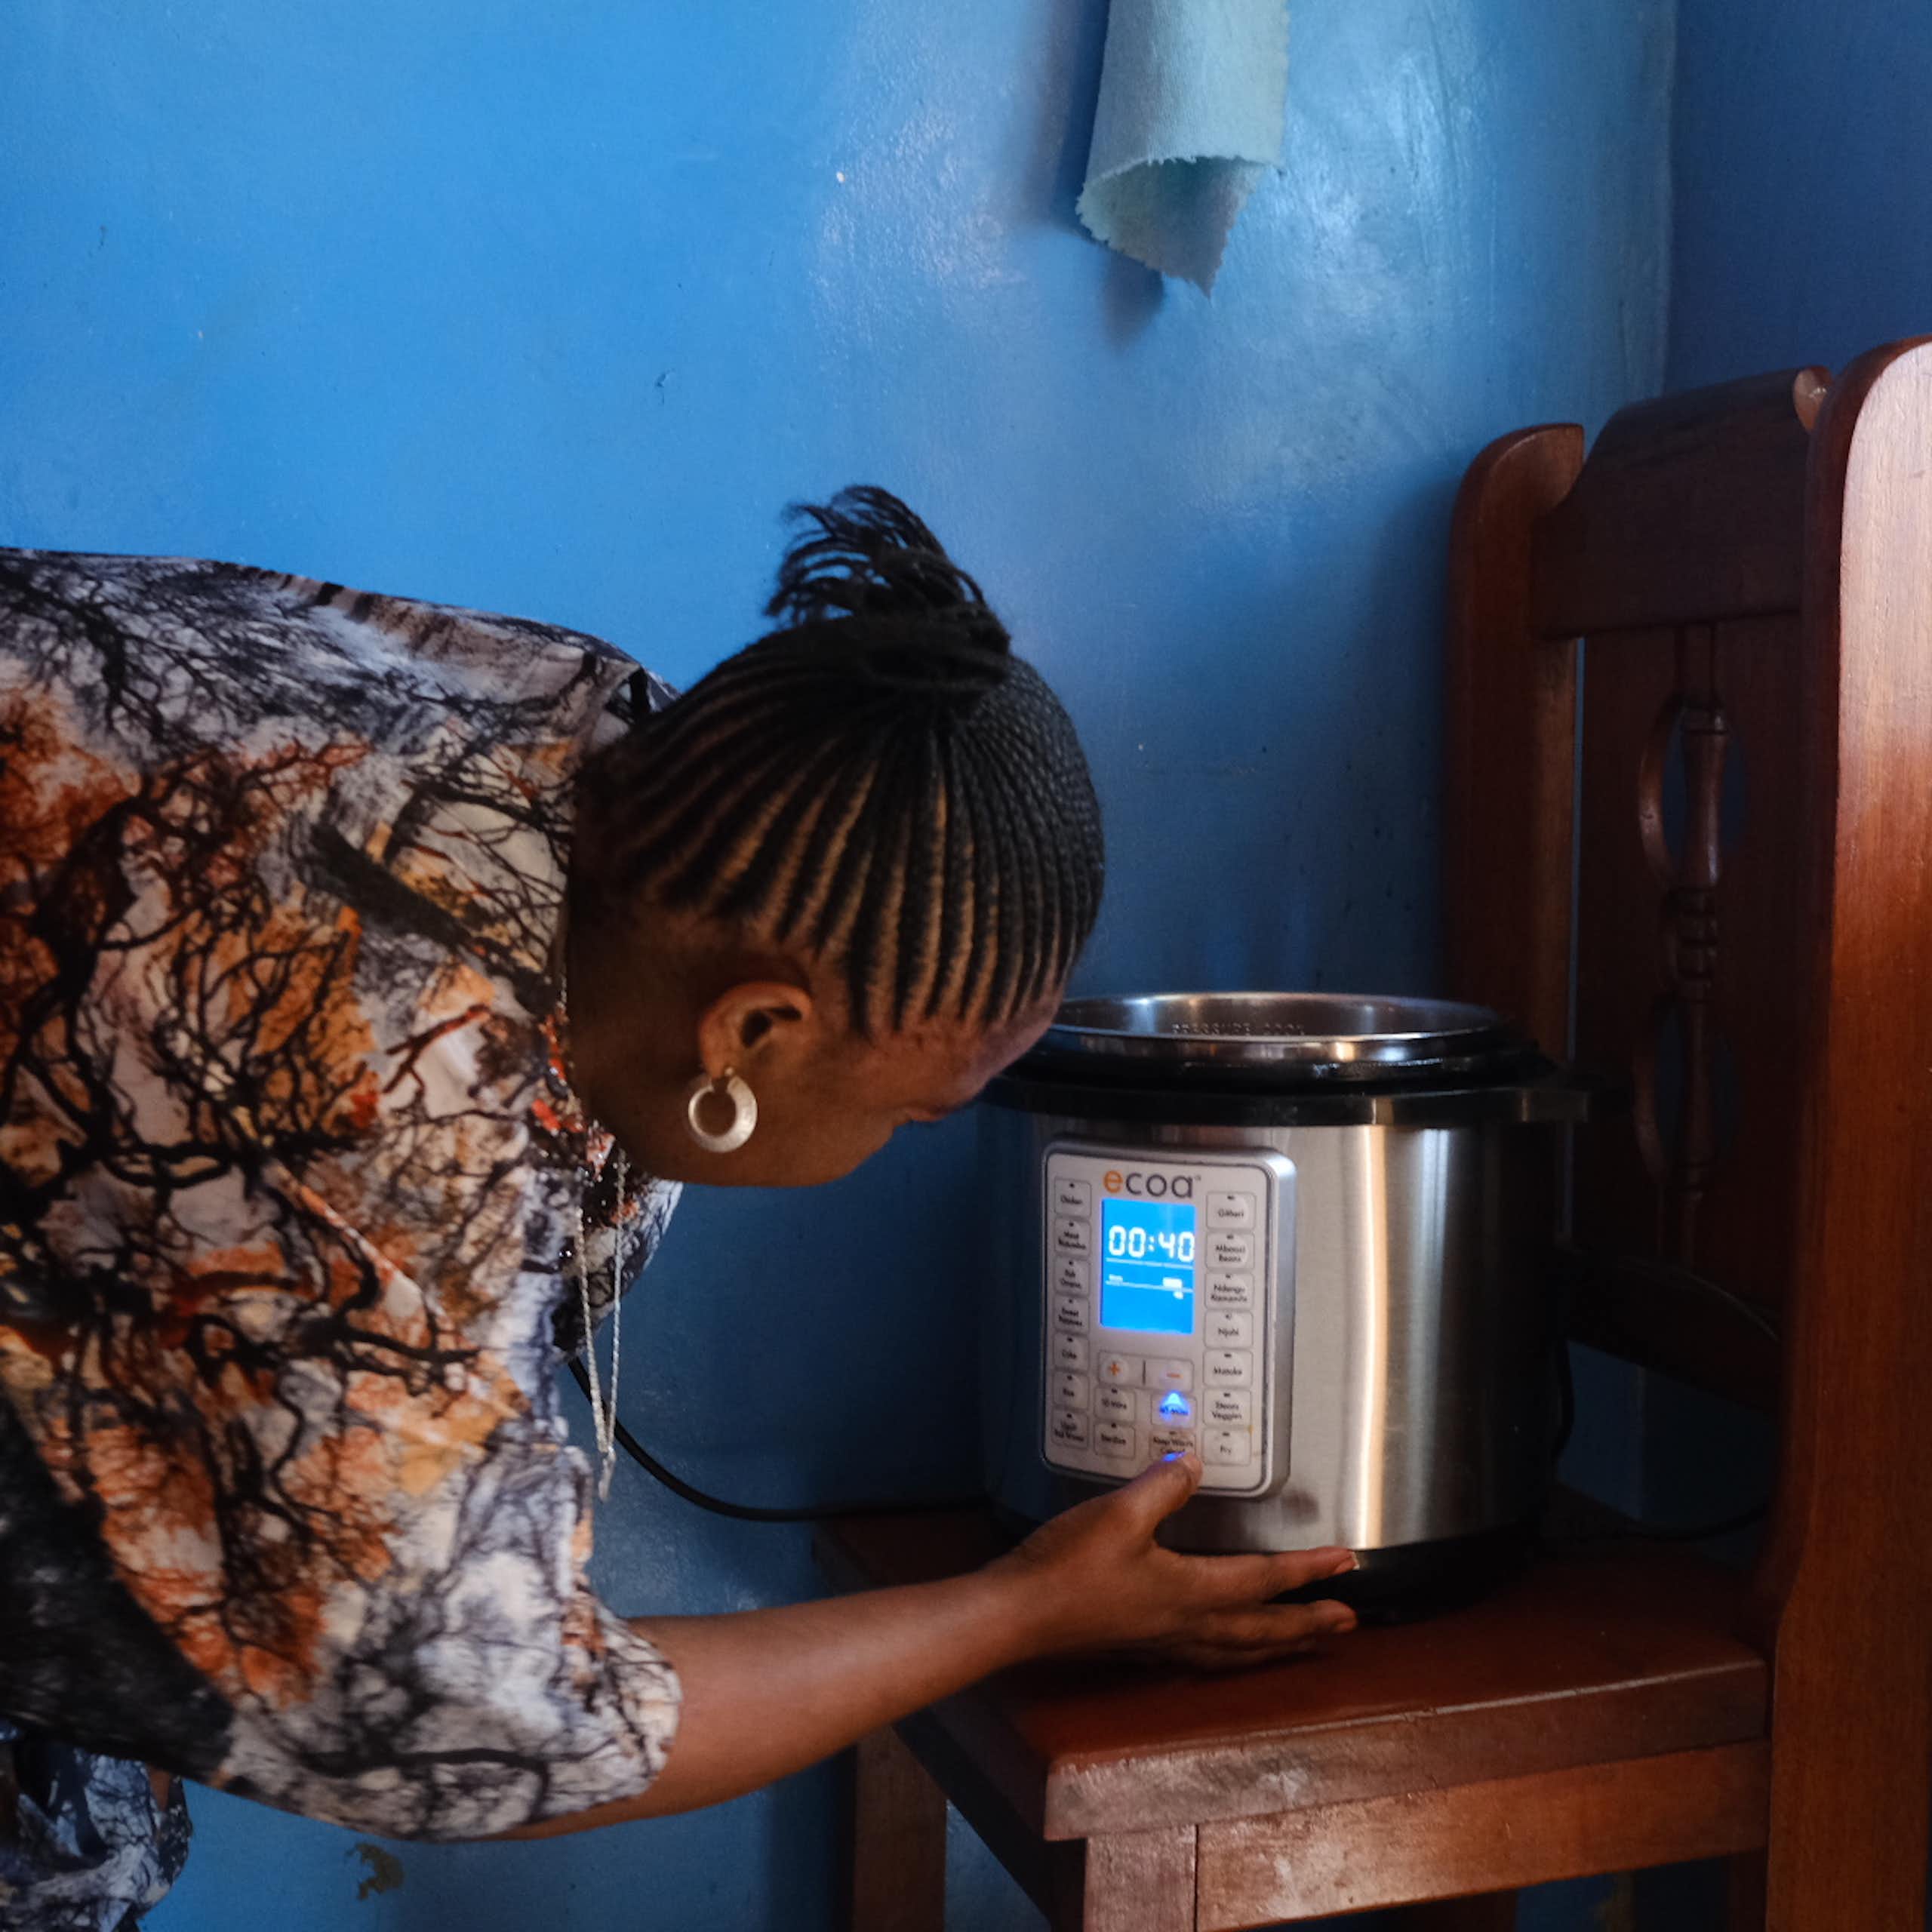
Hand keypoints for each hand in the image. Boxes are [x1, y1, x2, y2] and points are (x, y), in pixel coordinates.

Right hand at [990, 1452, 1358, 1671]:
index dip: (1308, 1571)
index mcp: (1190, 1592)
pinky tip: (1226, 1649)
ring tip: (1304, 1644)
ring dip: (1277, 1647)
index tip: (1347, 1565)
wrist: (1019, 1615)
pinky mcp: (1140, 1646)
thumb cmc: (1069, 1566)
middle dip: (1308, 1625)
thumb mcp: (1118, 1514)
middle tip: (1349, 1623)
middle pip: (1261, 1631)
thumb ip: (1162, 1487)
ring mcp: (1163, 1641)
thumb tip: (1194, 1461)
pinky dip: (1235, 1654)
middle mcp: (1185, 1625)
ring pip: (1237, 1651)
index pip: (1263, 1581)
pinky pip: (1208, 1656)